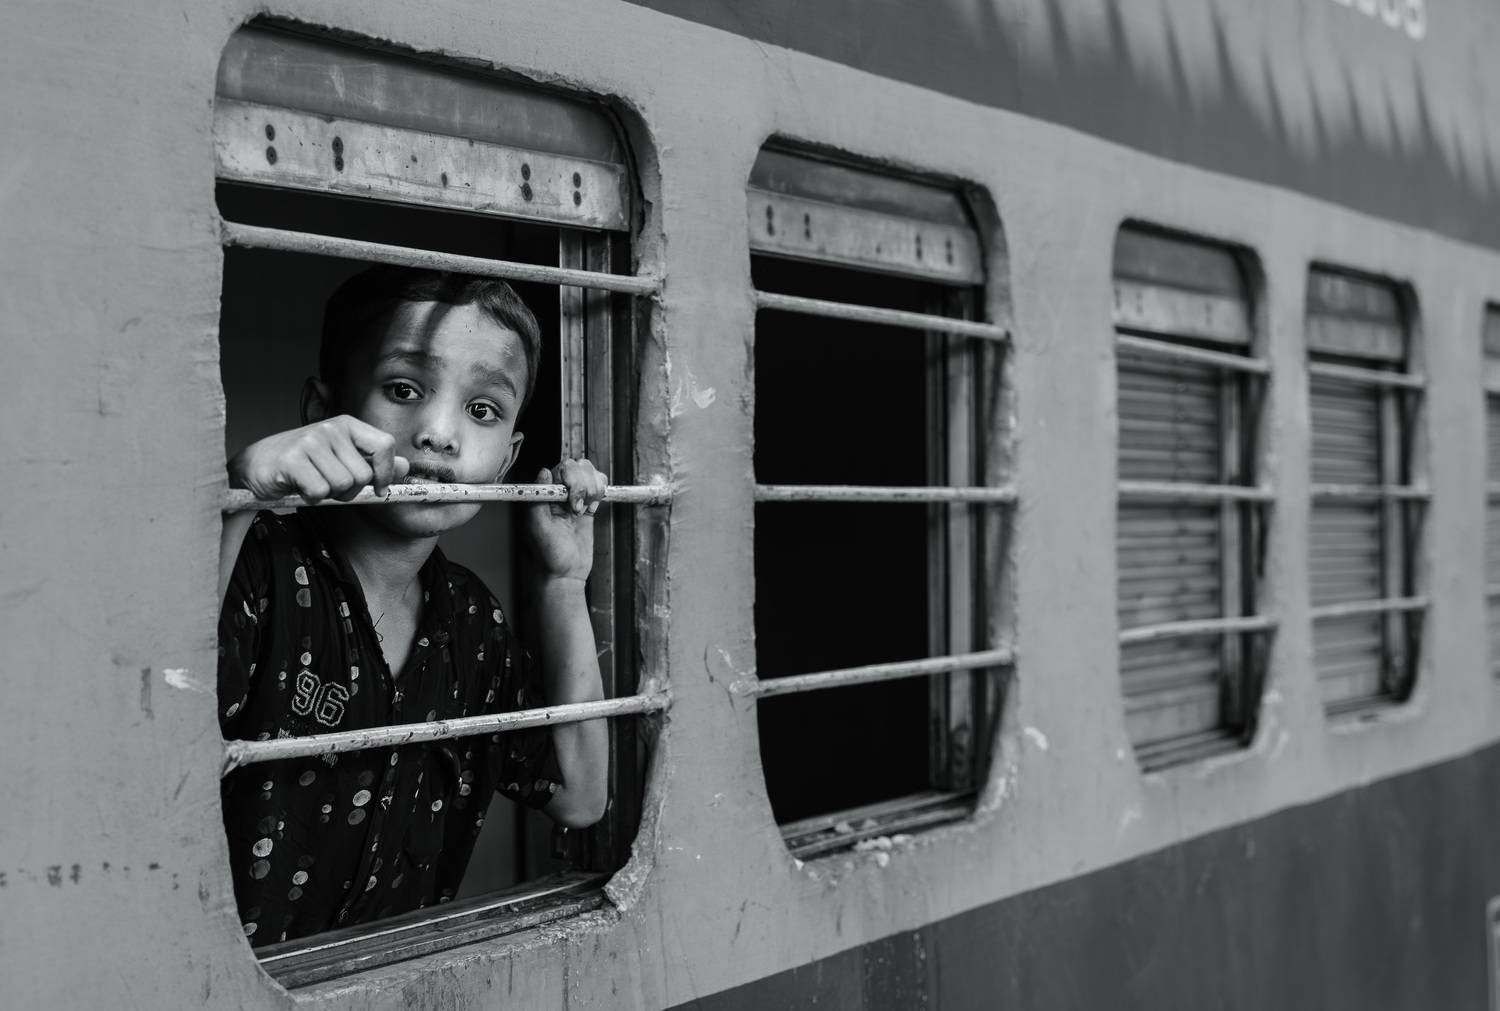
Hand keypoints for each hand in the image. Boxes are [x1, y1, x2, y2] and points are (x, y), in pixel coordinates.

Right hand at [228, 416, 409, 502]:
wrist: (257, 466)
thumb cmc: (303, 464)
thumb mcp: (342, 459)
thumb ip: (374, 462)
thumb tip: (404, 467)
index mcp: (347, 425)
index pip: (385, 445)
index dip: (386, 472)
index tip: (379, 488)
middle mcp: (331, 428)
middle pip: (363, 475)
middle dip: (350, 490)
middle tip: (329, 484)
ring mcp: (311, 441)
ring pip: (343, 486)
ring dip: (329, 494)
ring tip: (313, 483)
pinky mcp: (293, 459)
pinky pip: (320, 492)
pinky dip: (311, 498)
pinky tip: (299, 487)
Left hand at [524, 458, 607, 581]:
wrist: (566, 573)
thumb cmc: (548, 555)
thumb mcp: (537, 527)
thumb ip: (538, 497)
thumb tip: (543, 471)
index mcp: (544, 493)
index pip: (562, 468)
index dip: (572, 480)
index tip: (573, 502)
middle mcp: (559, 491)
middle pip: (579, 467)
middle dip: (584, 486)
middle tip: (579, 510)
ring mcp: (575, 497)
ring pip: (591, 473)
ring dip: (593, 490)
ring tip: (585, 510)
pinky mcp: (589, 504)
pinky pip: (599, 485)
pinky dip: (600, 492)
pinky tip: (592, 509)